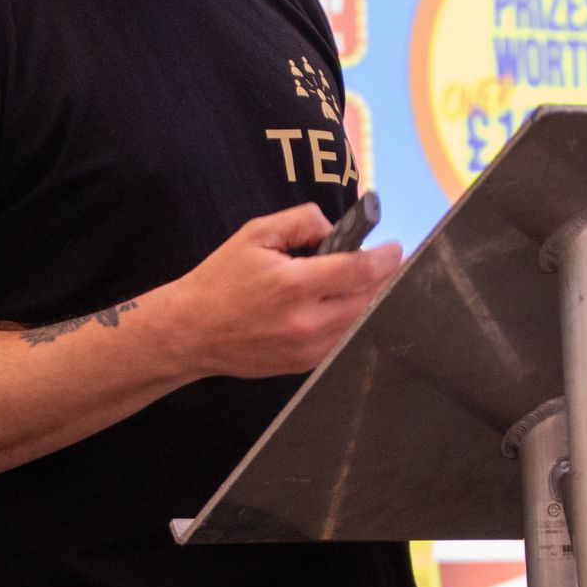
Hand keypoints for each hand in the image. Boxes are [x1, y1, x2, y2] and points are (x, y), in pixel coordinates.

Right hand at [154, 203, 403, 381]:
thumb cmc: (221, 279)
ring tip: (362, 280)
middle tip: (381, 261)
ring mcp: (307, 348)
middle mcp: (306, 321)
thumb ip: (302, 221)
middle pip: (368, 298)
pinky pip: (343, 340)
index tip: (394, 248)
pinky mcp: (305, 365)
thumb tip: (336, 229)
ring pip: (360, 322)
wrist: (193, 330)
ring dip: (369, 300)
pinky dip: (350, 320)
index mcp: (294, 284)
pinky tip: (341, 305)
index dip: (386, 258)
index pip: (360, 270)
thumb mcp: (256, 233)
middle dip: (382, 277)